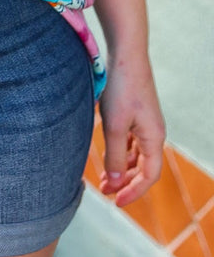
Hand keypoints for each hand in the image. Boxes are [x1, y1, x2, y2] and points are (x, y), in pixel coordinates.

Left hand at [98, 54, 164, 205]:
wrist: (125, 54)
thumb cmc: (121, 88)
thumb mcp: (115, 125)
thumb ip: (116, 155)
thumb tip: (117, 182)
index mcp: (154, 138)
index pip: (149, 176)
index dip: (134, 191)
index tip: (116, 202)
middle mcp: (153, 132)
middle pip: (143, 167)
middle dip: (125, 182)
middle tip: (104, 190)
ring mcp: (145, 121)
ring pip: (136, 153)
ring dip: (121, 167)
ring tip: (103, 176)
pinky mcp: (135, 111)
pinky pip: (131, 139)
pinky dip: (120, 150)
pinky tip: (106, 151)